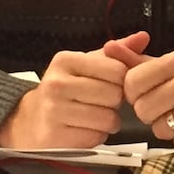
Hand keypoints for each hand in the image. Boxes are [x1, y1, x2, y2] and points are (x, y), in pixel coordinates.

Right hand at [0, 48, 128, 148]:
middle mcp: (57, 83)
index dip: (121, 80)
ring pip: (108, 118)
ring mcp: (54, 111)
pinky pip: (97, 137)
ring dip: (108, 121)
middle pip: (114, 94)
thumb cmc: (65, 90)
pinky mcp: (56, 136)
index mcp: (66, 61)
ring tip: (94, 116)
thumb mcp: (86, 65)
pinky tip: (84, 129)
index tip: (111, 84)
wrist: (30, 120)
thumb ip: (115, 53)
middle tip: (102, 102)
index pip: (117, 70)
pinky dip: (97, 135)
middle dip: (115, 102)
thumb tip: (143, 37)